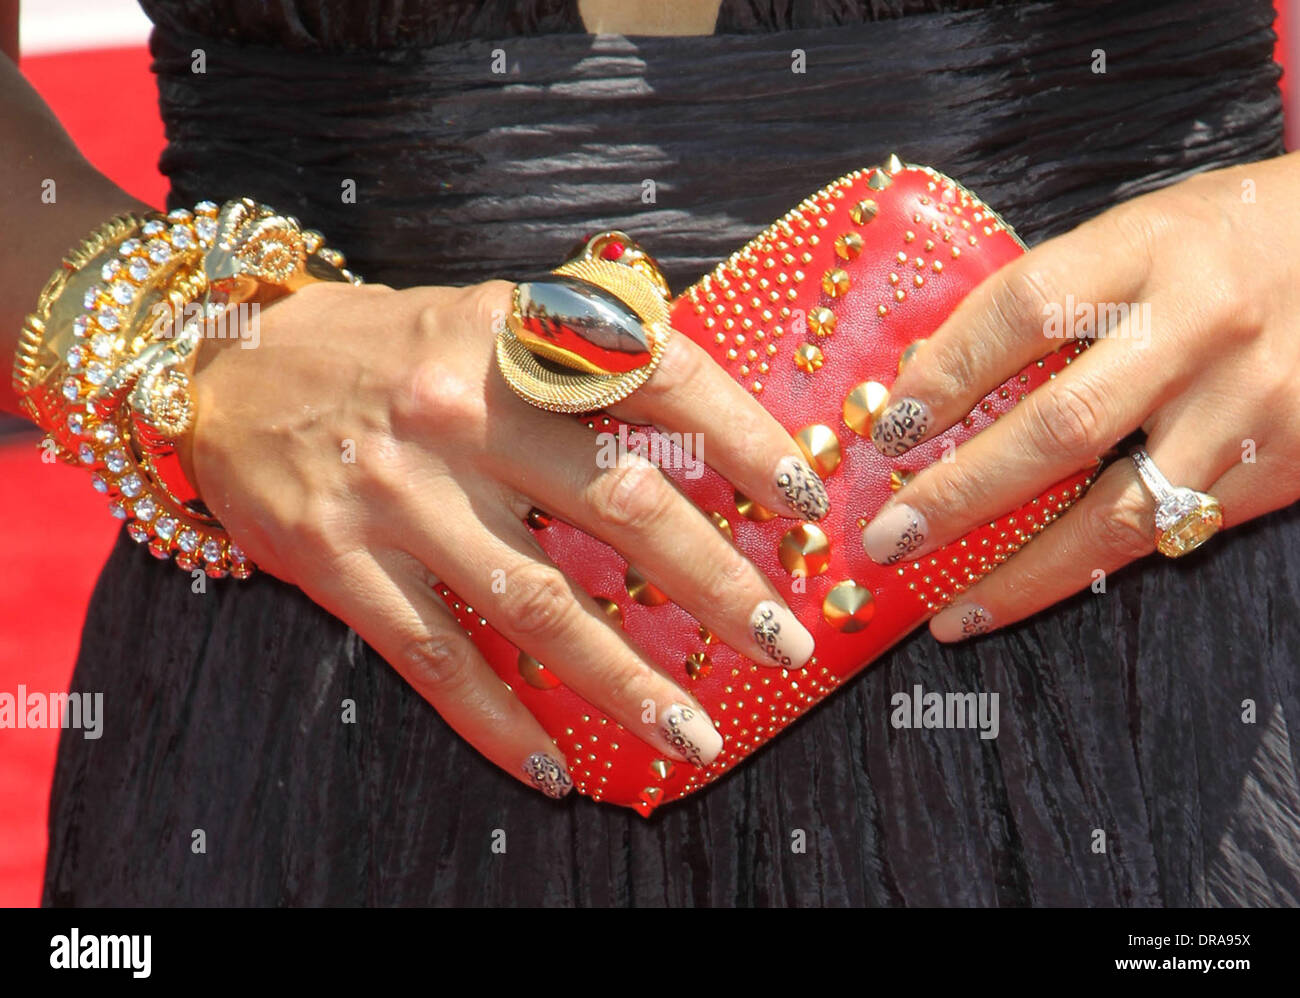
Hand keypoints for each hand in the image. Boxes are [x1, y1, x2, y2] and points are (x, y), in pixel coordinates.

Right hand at [188, 279, 823, 795]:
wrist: (226, 362)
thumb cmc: (383, 347)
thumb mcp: (486, 318)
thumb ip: (582, 362)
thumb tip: (704, 435)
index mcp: (512, 333)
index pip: (660, 378)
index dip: (744, 440)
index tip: (804, 500)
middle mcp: (462, 411)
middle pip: (617, 504)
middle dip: (714, 581)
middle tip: (781, 640)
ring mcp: (400, 493)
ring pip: (538, 603)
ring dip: (626, 680)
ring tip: (695, 734)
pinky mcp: (341, 562)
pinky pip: (437, 659)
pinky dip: (499, 721)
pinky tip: (553, 766)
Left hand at [859, 153, 1299, 640]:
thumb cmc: (1234, 244)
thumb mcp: (1142, 236)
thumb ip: (1054, 298)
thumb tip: (936, 381)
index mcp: (1150, 248)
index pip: (1022, 309)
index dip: (944, 374)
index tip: (891, 430)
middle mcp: (1202, 326)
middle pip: (1059, 426)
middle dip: (960, 496)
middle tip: (888, 539)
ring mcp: (1250, 405)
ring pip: (1116, 515)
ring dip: (1020, 575)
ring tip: (950, 613)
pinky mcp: (1285, 467)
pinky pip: (1167, 535)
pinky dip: (1091, 569)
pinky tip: (1035, 590)